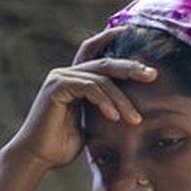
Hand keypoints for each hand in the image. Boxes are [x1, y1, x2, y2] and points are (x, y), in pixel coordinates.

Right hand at [3, 27, 157, 168]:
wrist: (38, 157)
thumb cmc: (63, 145)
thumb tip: (130, 110)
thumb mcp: (90, 124)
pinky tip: (114, 117)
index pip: (95, 52)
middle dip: (131, 68)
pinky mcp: (56, 87)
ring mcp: (60, 78)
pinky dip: (104, 101)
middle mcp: (66, 73)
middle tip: (152, 75)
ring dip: (121, 100)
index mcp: (75, 79)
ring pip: (101, 80)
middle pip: (105, 63)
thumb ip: (103, 109)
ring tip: (134, 119)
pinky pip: (89, 87)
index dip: (111, 38)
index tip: (134, 33)